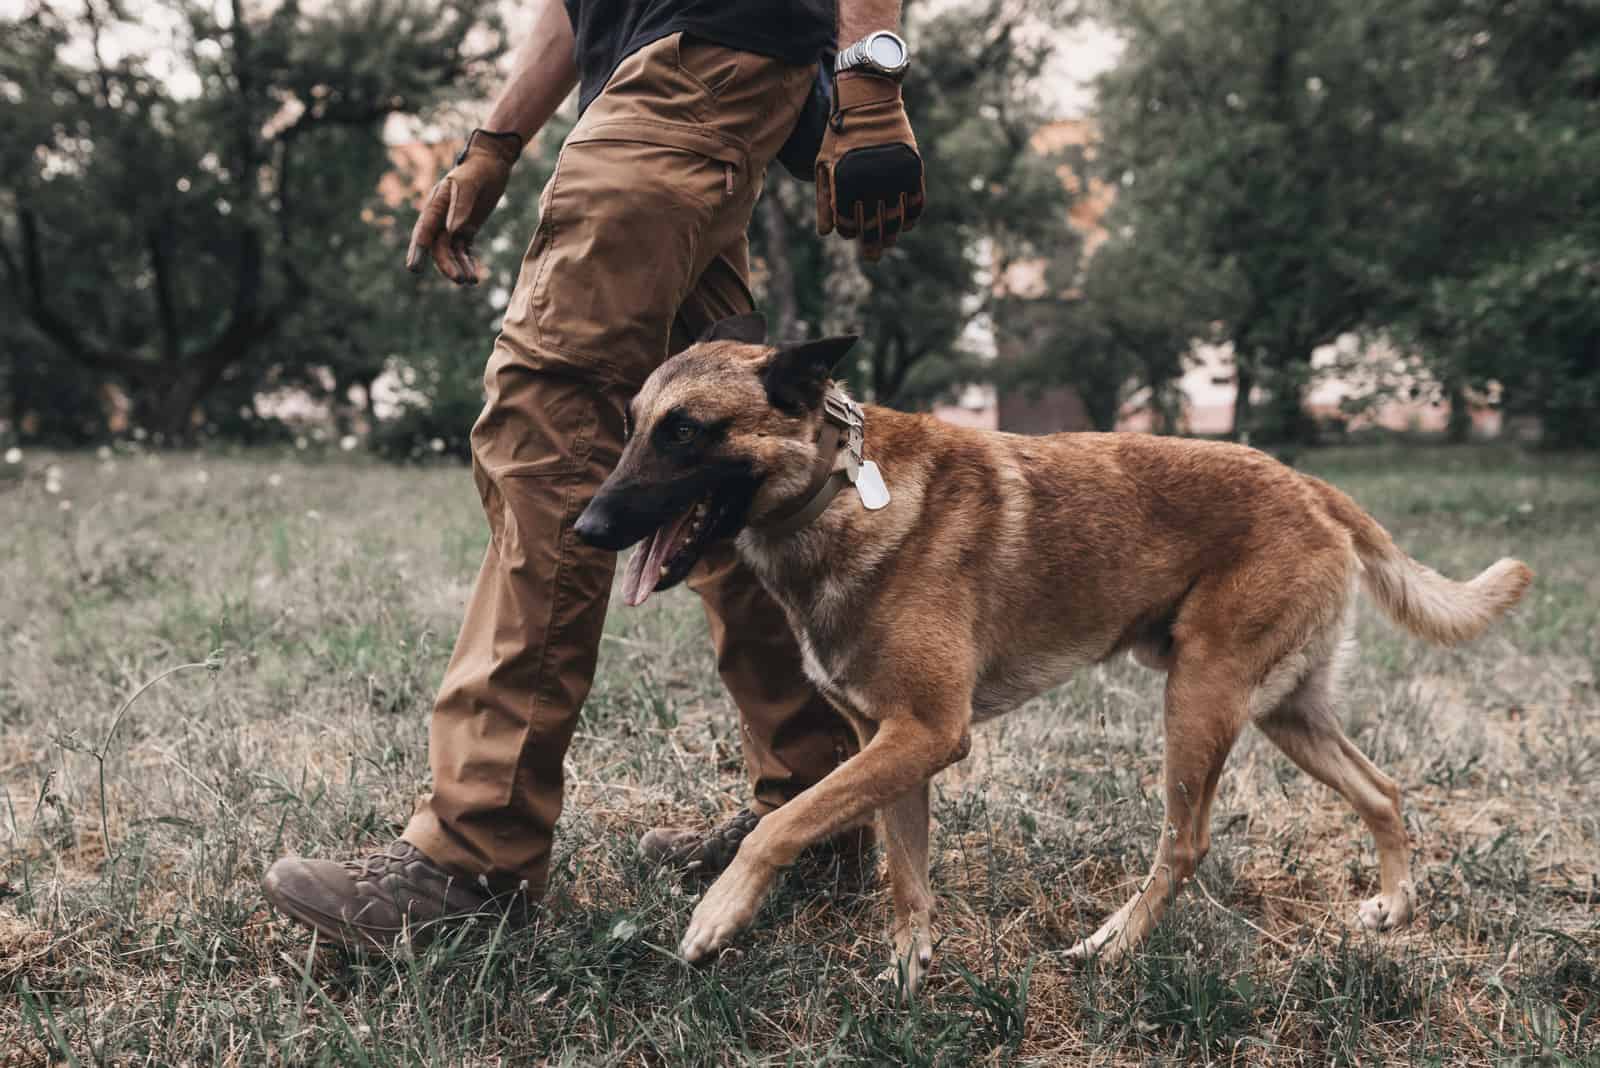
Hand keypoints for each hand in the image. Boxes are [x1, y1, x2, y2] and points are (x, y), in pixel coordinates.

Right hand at [405, 129, 522, 284]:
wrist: (491, 164)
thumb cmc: (477, 170)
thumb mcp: (470, 184)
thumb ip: (461, 207)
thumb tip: (454, 232)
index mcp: (435, 205)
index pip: (424, 231)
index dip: (417, 250)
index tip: (414, 268)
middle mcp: (441, 218)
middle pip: (437, 247)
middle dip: (445, 265)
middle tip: (458, 279)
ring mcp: (453, 225)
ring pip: (451, 252)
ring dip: (458, 267)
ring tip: (470, 281)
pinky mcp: (466, 230)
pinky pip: (463, 251)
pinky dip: (467, 264)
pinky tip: (474, 278)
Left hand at [815, 73, 925, 261]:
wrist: (868, 100)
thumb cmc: (840, 133)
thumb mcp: (824, 164)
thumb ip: (824, 199)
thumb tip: (827, 234)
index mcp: (845, 182)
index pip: (849, 222)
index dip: (849, 232)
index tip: (849, 233)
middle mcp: (871, 182)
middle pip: (873, 226)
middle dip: (871, 245)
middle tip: (872, 258)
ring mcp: (894, 176)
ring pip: (896, 219)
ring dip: (892, 235)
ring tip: (888, 243)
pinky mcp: (912, 169)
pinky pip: (916, 203)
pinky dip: (911, 217)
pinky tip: (905, 225)